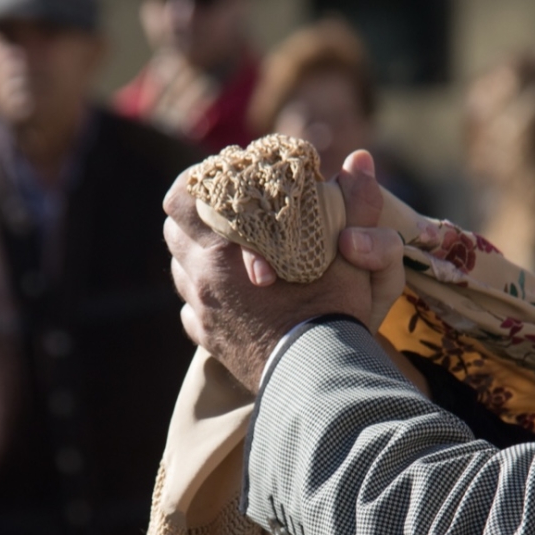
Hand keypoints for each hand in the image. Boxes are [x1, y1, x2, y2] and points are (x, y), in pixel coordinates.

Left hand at [164, 150, 402, 392]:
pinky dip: (207, 299)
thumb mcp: (352, 250)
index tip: (221, 184)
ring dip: (200, 258)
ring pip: (182, 270)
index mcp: (226, 244)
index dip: (196, 185)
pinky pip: (192, 311)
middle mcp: (203, 276)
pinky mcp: (210, 339)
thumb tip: (361, 158)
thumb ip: (355, 201)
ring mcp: (203, 310)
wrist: (318, 376)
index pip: (182, 197)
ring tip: (233, 257)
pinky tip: (234, 299)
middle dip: (196, 220)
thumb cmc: (334, 310)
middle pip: (174, 232)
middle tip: (228, 217)